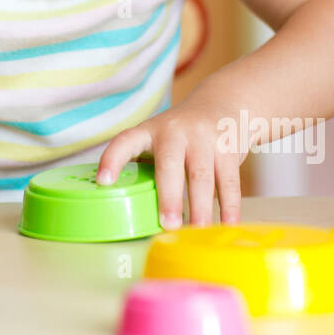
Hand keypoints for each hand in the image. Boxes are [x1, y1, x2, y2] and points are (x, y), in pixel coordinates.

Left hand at [95, 97, 246, 228]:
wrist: (223, 103)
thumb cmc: (181, 134)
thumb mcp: (159, 138)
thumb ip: (147, 165)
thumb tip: (131, 209)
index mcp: (149, 131)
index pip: (125, 141)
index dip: (112, 160)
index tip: (103, 181)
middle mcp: (175, 131)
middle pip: (170, 164)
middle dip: (169, 196)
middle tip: (168, 224)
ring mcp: (204, 138)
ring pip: (202, 176)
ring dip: (201, 207)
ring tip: (198, 231)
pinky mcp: (229, 148)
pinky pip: (229, 180)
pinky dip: (229, 206)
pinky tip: (228, 224)